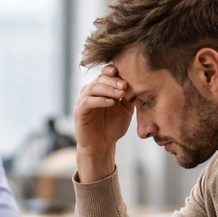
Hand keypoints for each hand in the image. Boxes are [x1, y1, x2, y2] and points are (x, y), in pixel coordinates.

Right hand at [73, 65, 133, 182]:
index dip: (112, 70)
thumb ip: (129, 98)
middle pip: (99, 79)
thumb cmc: (113, 127)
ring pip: (92, 88)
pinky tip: (111, 103)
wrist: (102, 146)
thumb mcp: (125, 110)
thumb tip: (138, 83)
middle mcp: (90, 92)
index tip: (124, 72)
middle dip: (113, 81)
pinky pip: (87, 102)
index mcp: (101, 89)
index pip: (104, 74)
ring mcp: (83, 101)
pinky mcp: (78, 112)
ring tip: (121, 94)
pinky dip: (99, 100)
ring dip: (108, 89)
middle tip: (125, 85)